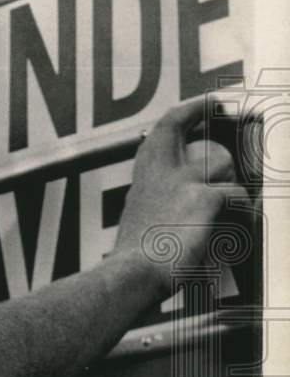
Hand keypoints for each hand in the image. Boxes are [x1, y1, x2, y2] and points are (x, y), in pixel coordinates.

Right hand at [111, 96, 248, 298]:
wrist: (133, 273)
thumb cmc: (137, 257)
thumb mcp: (141, 219)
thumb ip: (161, 202)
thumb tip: (187, 205)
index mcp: (145, 174)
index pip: (166, 127)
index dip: (190, 110)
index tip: (209, 103)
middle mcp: (162, 169)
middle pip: (194, 132)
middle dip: (216, 131)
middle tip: (234, 123)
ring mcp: (184, 180)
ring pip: (224, 166)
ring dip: (232, 189)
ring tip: (234, 212)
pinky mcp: (205, 197)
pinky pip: (238, 197)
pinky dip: (242, 215)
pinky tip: (238, 232)